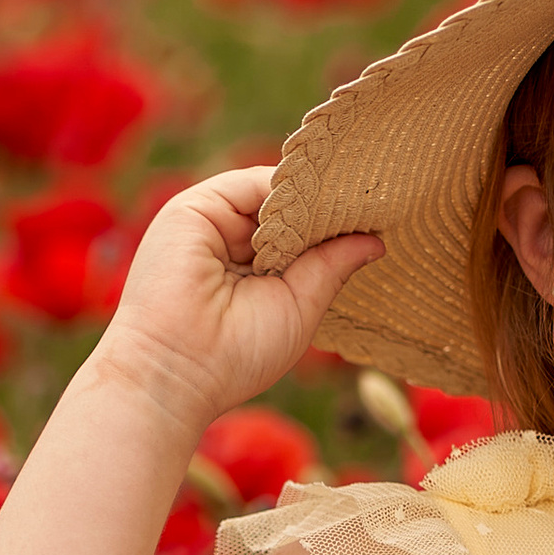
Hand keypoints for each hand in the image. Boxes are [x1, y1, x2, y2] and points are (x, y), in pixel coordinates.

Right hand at [89, 168, 382, 433]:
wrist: (174, 371)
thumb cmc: (235, 356)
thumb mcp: (299, 306)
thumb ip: (330, 266)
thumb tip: (375, 240)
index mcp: (250, 268)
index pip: (298, 232)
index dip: (333, 225)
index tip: (377, 219)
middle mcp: (229, 241)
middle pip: (287, 208)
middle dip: (327, 207)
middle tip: (380, 199)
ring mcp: (210, 222)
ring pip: (272, 193)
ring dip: (310, 198)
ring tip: (357, 199)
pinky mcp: (194, 208)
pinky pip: (250, 183)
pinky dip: (286, 190)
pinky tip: (317, 201)